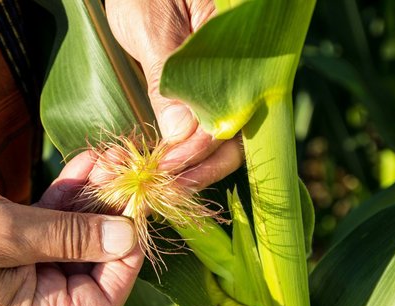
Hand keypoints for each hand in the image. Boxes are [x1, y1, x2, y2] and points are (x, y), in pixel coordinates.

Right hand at [0, 155, 141, 305]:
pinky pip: (53, 221)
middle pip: (94, 262)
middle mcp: (35, 297)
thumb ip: (71, 237)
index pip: (102, 298)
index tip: (135, 216)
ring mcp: (27, 269)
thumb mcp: (9, 234)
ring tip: (108, 159)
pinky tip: (85, 163)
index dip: (126, 260)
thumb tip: (127, 237)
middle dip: (111, 217)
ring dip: (92, 198)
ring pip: (76, 235)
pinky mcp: (17, 243)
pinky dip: (68, 194)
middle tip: (124, 173)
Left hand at [106, 0, 243, 187]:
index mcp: (242, 53)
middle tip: (164, 189)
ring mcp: (218, 86)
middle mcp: (238, 75)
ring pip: (214, 138)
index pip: (236, 116)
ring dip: (187, 165)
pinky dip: (176, 150)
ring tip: (154, 184)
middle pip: (233, 136)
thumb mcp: (152, 27)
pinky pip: (195, 128)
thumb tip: (181, 134)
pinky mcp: (196, 93)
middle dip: (199, 167)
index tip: (170, 167)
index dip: (204, 148)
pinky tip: (155, 163)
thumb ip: (168, 78)